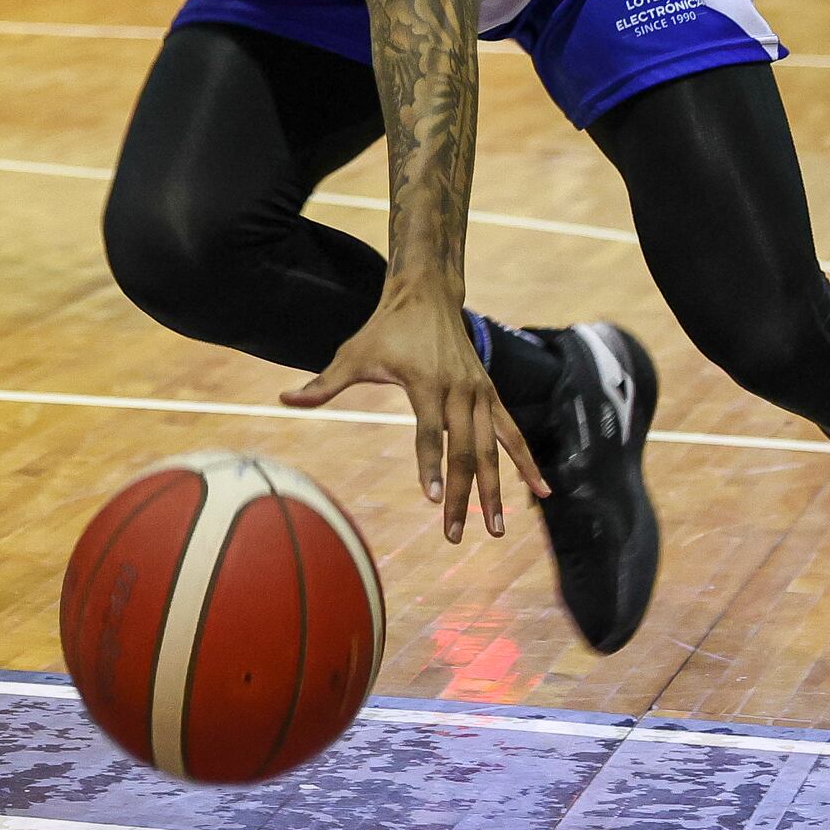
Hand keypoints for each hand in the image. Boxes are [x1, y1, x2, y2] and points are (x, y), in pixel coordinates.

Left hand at [282, 289, 547, 543]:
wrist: (428, 294)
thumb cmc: (386, 328)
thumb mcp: (353, 352)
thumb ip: (325, 383)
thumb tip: (286, 399)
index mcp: (427, 382)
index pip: (430, 431)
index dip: (430, 464)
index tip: (431, 500)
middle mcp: (460, 389)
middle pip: (465, 449)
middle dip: (461, 494)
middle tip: (453, 534)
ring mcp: (480, 392)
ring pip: (492, 448)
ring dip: (495, 489)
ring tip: (497, 528)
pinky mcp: (490, 393)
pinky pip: (513, 432)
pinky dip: (527, 461)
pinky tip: (542, 490)